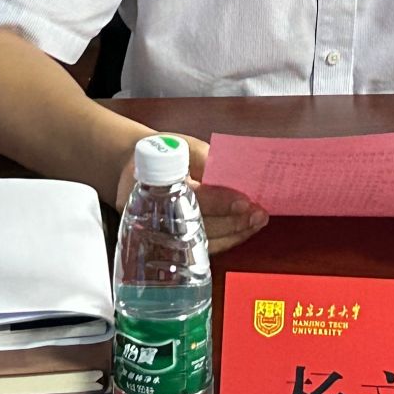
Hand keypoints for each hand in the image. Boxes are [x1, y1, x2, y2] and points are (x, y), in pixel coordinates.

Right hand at [114, 133, 267, 251]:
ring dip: (233, 234)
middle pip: (199, 226)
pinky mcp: (168, 243)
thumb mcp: (185, 146)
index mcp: (158, 185)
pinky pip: (197, 248)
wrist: (134, 165)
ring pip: (200, 242)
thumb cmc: (164, 152)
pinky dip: (223, 241)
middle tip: (258, 216)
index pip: (194, 198)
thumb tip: (240, 176)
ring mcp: (159, 233)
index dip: (221, 202)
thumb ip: (210, 161)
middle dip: (233, 222)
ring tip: (256, 223)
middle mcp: (155, 214)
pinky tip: (242, 232)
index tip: (245, 202)